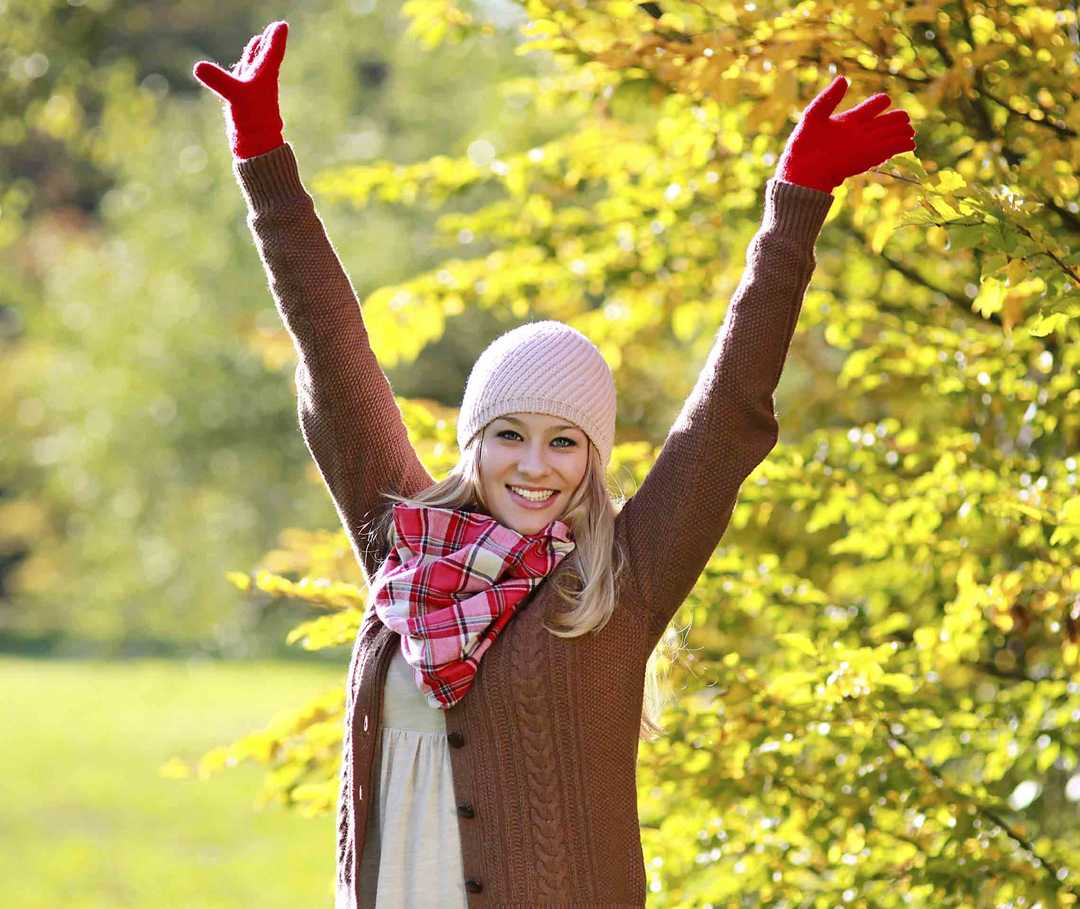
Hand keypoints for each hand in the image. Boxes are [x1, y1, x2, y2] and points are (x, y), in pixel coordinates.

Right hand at [193, 20, 288, 159]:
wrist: (255, 148)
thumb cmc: (252, 121)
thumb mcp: (235, 96)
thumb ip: (218, 80)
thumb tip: (198, 67)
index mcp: (265, 77)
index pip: (272, 52)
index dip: (276, 38)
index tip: (282, 25)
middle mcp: (261, 83)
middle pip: (264, 57)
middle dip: (266, 43)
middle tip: (274, 30)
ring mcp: (253, 94)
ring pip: (254, 68)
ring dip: (255, 55)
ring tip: (257, 43)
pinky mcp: (244, 104)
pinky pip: (244, 82)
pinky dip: (243, 72)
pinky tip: (240, 71)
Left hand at [775, 74, 915, 193]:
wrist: (801, 172)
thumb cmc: (802, 146)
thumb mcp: (813, 115)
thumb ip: (829, 97)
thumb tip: (843, 78)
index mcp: (846, 121)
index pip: (868, 109)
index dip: (878, 103)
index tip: (885, 99)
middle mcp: (857, 134)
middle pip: (882, 124)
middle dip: (895, 120)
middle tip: (906, 117)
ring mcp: (862, 147)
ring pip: (887, 138)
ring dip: (900, 134)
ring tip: (911, 132)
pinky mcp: (865, 159)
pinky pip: (885, 152)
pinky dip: (896, 147)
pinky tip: (908, 145)